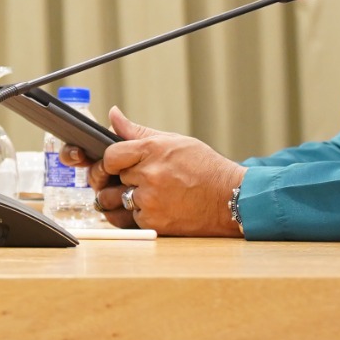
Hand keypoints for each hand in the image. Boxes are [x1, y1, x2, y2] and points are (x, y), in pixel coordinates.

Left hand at [60, 107, 244, 234]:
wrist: (230, 198)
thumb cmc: (204, 167)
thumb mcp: (173, 141)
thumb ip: (137, 131)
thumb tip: (113, 115)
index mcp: (151, 150)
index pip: (110, 155)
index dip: (108, 161)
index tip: (113, 165)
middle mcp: (149, 175)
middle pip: (110, 179)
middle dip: (116, 180)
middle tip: (127, 181)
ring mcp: (150, 200)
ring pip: (113, 201)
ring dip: (119, 199)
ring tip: (137, 195)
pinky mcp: (154, 223)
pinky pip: (127, 220)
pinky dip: (134, 215)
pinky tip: (150, 208)